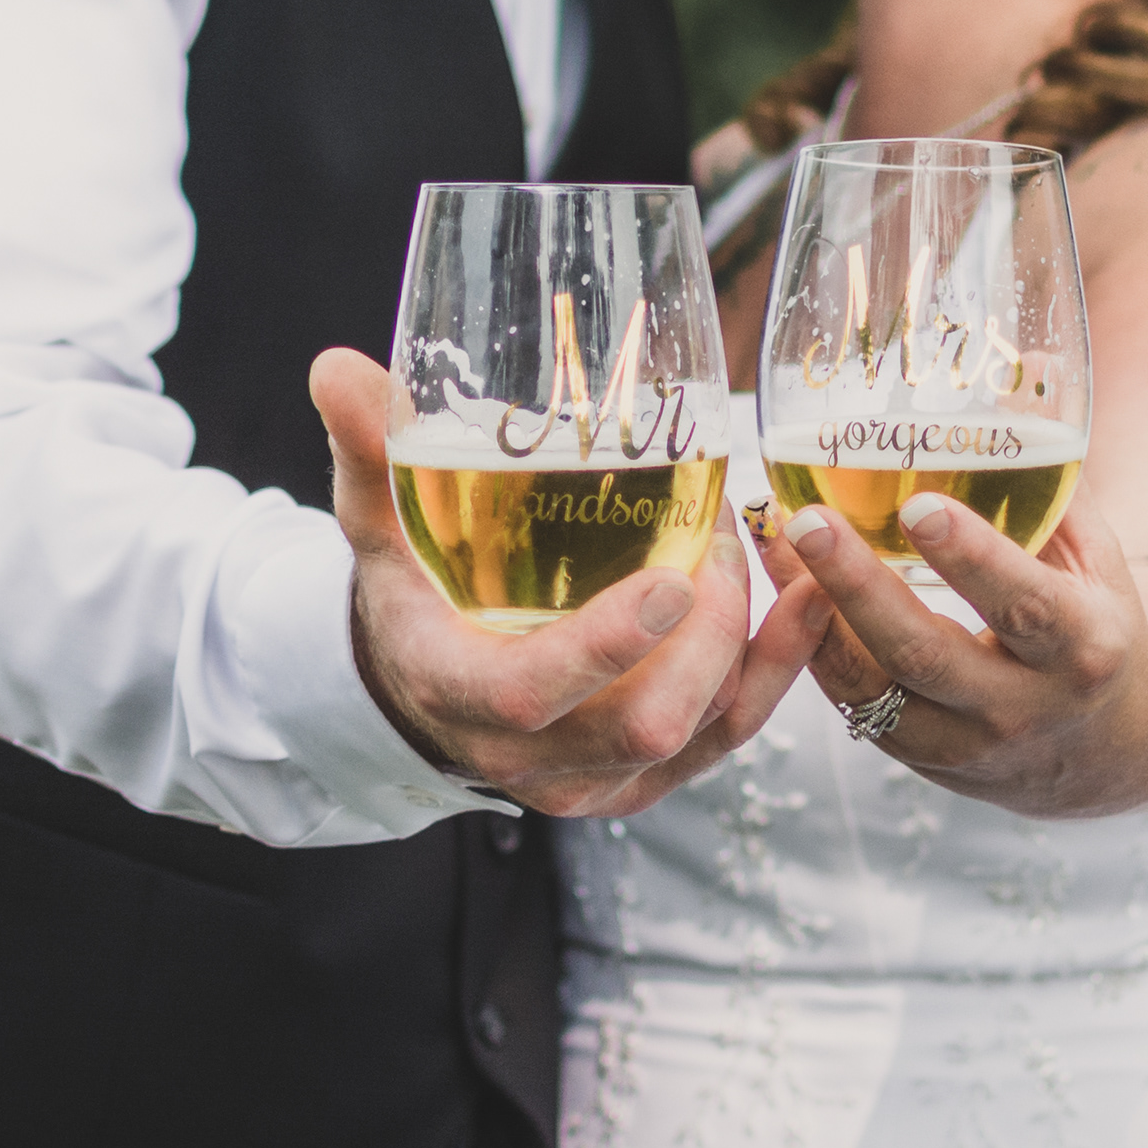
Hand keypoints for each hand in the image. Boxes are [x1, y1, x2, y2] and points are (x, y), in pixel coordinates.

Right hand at [316, 349, 830, 818]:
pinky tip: (812, 600)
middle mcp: (530, 759)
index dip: (604, 647)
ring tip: (769, 550)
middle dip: (708, 631)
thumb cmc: (411, 595)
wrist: (424, 690)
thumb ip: (369, 449)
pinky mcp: (644, 781)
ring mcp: (593, 780)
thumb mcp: (380, 525)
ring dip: (751, 642)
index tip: (672, 578)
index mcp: (460, 694)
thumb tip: (336, 367)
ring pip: (702, 733)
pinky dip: (778, 669)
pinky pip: (730, 738)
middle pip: (643, 722)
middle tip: (726, 533)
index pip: (531, 694)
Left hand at [768, 485, 1147, 818]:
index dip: (972, 558)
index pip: (1025, 605)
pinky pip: (852, 703)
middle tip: (805, 521)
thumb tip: (1031, 368)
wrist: (1104, 751)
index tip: (919, 506)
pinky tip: (778, 580)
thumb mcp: (1097, 557)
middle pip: (924, 652)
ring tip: (770, 537)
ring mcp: (963, 743)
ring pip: (870, 688)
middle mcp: (1021, 705)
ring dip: (810, 614)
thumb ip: (1055, 474)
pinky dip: (810, 642)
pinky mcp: (917, 757)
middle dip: (857, 587)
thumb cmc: (1093, 625)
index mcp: (1083, 648)